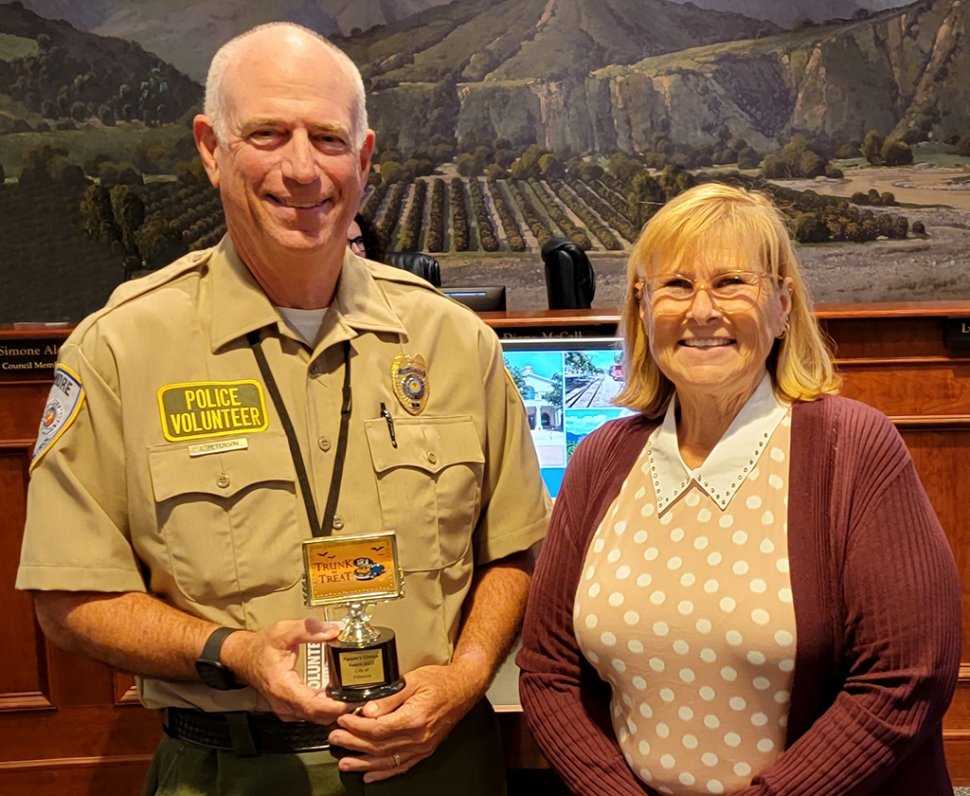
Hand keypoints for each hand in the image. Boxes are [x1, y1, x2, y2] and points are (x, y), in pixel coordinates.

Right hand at [221, 618, 352, 724]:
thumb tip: (334, 630)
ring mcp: (285, 709)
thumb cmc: (261, 646)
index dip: (335, 707)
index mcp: (282, 687)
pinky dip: (325, 707)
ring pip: (315, 718)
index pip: (313, 706)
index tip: (353, 699)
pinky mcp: (288, 709)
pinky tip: (336, 695)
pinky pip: (310, 714)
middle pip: (318, 716)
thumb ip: (309, 629)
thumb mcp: (284, 631)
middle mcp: (284, 703)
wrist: (243, 657)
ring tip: (352, 694)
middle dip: (340, 709)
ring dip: (334, 710)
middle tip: (360, 695)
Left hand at [328, 660, 484, 782]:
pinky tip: (370, 775)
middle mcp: (418, 737)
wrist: (464, 689)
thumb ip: (389, 697)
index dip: (357, 726)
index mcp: (414, 718)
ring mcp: (422, 746)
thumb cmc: (440, 681)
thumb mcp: (413, 680)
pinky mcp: (425, 750)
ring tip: (344, 762)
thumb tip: (368, 710)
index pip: (378, 729)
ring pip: (387, 760)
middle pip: (379, 746)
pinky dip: (384, 772)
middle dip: (353, 743)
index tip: (343, 720)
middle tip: (335, 739)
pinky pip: (401, 766)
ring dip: (363, 763)